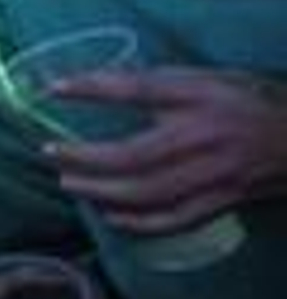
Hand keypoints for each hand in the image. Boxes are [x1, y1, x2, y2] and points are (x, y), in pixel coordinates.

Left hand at [48, 68, 286, 233]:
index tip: (53, 88)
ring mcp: (214, 173)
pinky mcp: (222, 201)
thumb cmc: (248, 100)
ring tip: (69, 183)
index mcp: (198, 96)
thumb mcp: (207, 77)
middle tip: (49, 153)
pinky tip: (110, 215)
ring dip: (101, 191)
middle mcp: (203, 136)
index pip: (136, 89)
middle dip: (84, 157)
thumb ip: (159, 83)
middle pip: (133, 154)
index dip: (91, 87)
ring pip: (148, 192)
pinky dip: (138, 222)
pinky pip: (174, 219)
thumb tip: (99, 83)